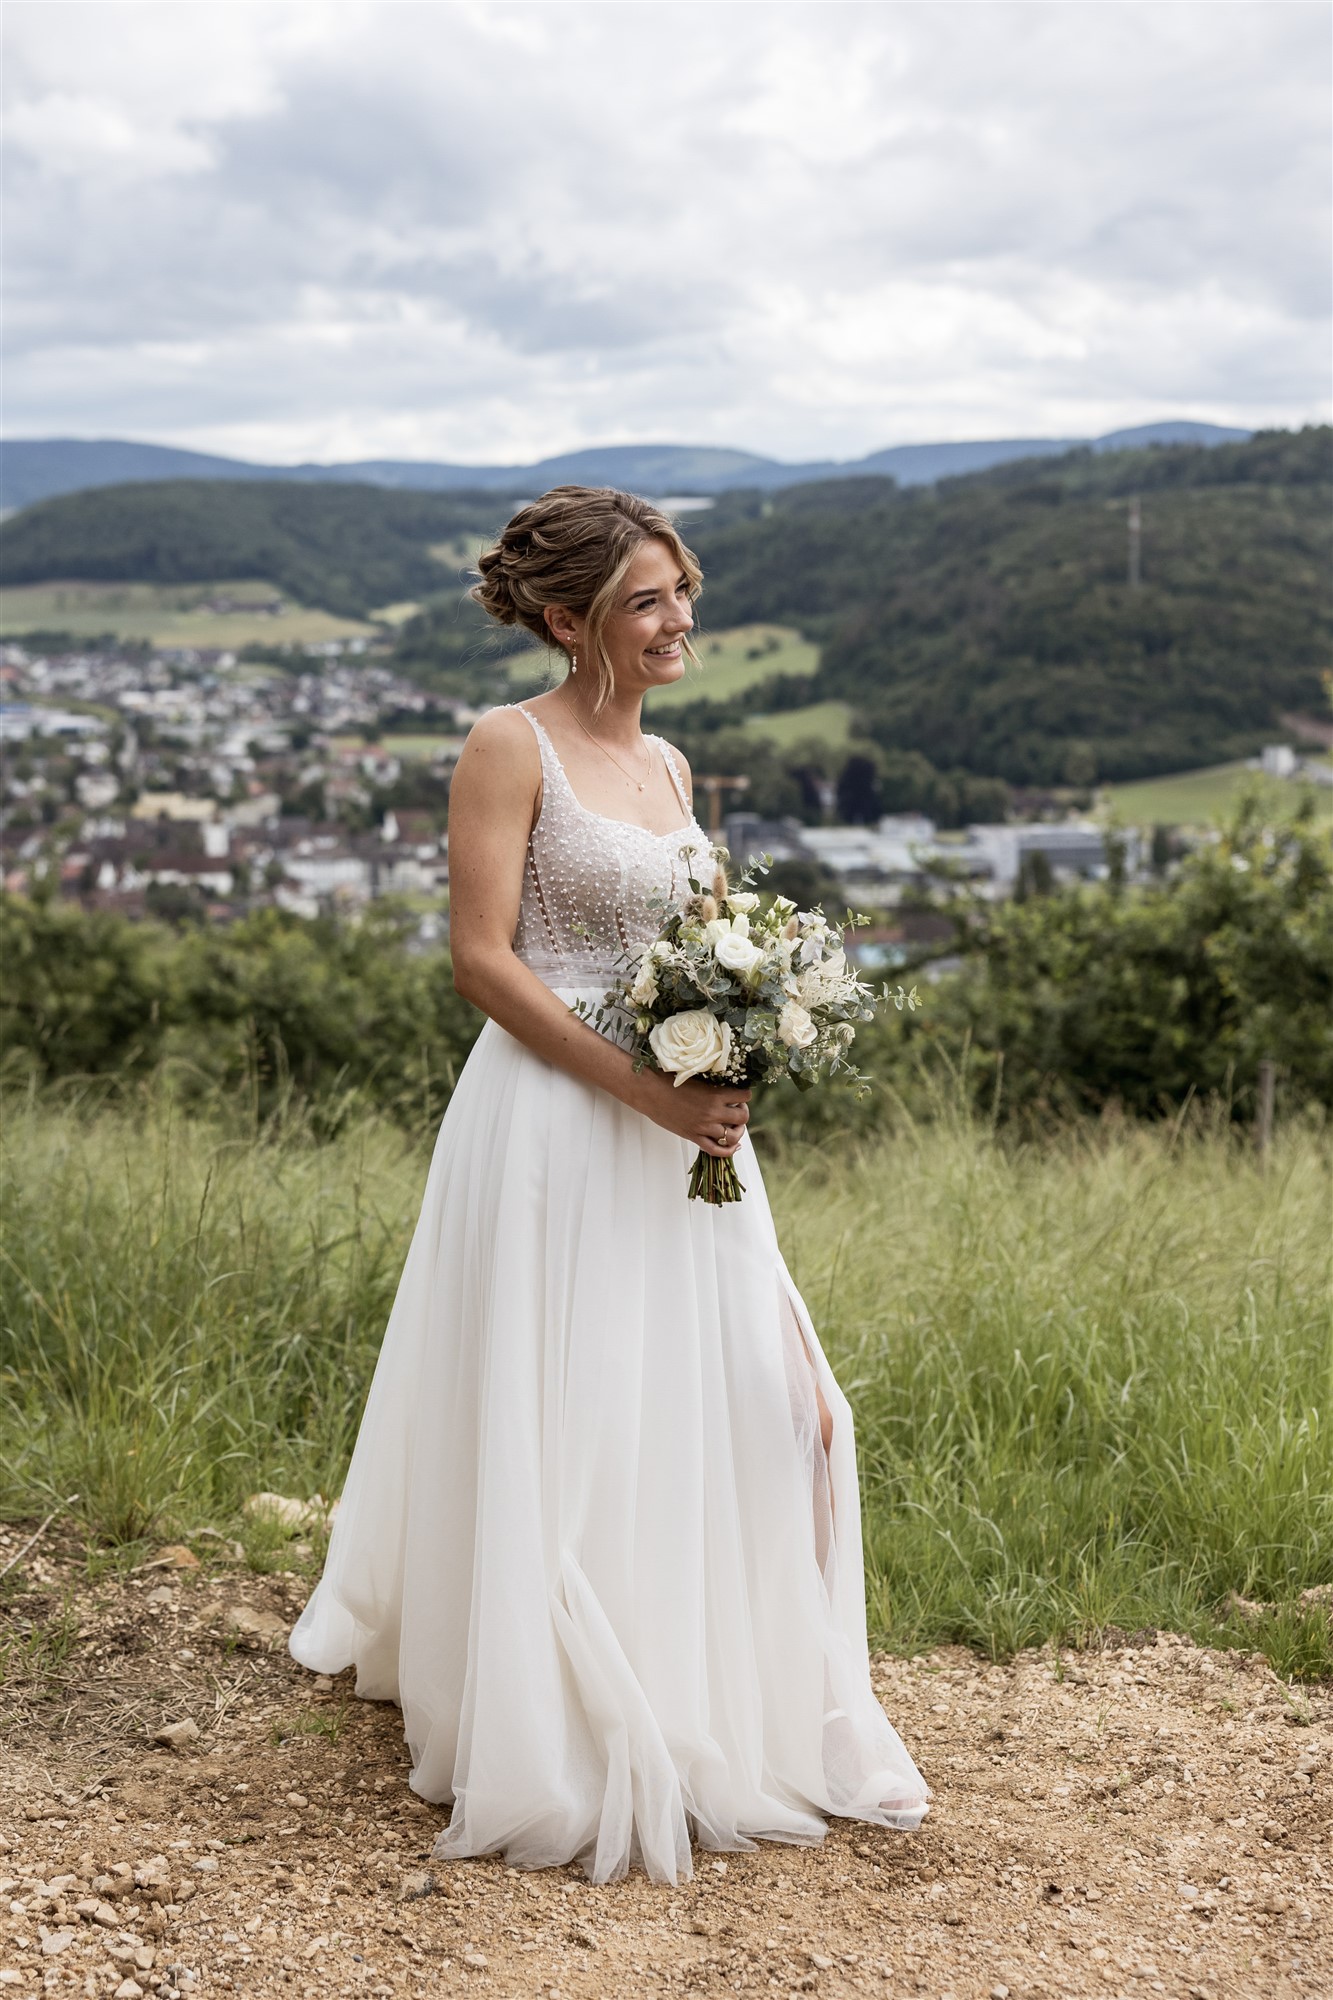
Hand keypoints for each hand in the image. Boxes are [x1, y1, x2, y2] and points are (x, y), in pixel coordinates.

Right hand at [632, 1069, 750, 1155]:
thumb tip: (726, 1090)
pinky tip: (733, 1146)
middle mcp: (712, 1112)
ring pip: (733, 1136)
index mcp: (715, 1095)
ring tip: (733, 1126)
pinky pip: (717, 1150)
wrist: (650, 1093)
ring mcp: (703, 1127)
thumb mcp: (697, 1078)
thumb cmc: (669, 1081)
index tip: (741, 1095)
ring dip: (738, 1131)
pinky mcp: (694, 1137)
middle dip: (743, 1113)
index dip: (745, 1095)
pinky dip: (729, 1150)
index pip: (744, 1096)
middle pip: (743, 1118)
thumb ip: (712, 1086)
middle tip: (737, 1109)